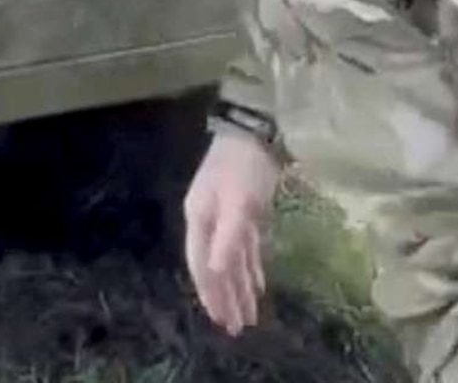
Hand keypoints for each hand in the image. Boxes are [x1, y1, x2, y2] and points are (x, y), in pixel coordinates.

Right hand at [183, 130, 280, 336]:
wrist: (255, 129)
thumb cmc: (244, 166)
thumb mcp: (238, 203)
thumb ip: (228, 239)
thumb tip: (217, 274)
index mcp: (200, 220)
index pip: (203, 266)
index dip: (212, 294)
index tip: (221, 320)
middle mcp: (208, 221)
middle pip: (216, 267)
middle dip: (226, 297)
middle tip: (237, 328)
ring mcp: (225, 214)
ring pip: (231, 259)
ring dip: (239, 286)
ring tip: (249, 315)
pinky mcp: (243, 210)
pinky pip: (244, 246)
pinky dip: (250, 266)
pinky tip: (256, 283)